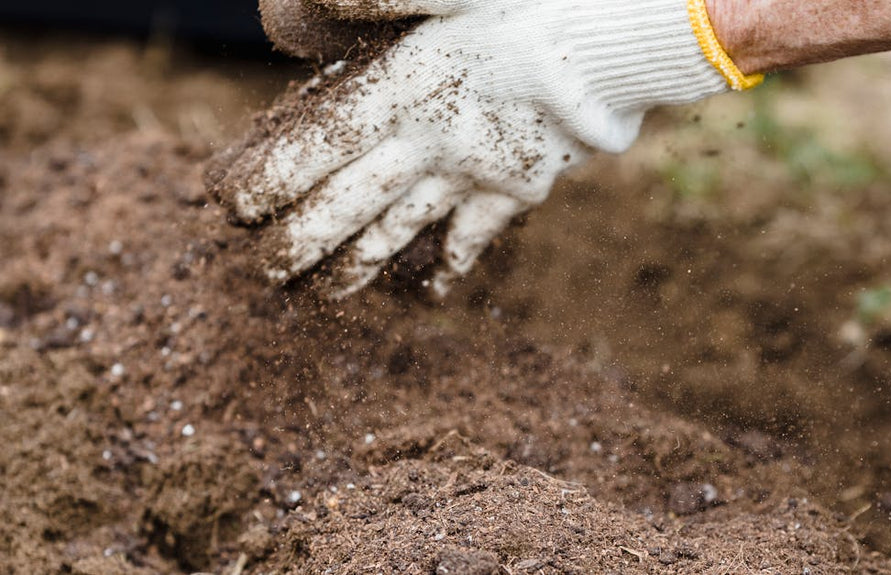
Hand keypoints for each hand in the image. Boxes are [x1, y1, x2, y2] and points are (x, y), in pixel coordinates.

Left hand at [209, 0, 743, 298]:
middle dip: (302, 245)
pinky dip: (449, 267)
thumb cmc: (533, 2)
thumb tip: (287, 22)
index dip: (272, 183)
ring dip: (359, 267)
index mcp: (404, 89)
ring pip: (403, 232)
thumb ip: (368, 1)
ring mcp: (475, 173)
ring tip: (323, 297)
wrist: (622, 41)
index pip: (319, 148)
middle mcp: (430, 143)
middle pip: (351, 208)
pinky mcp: (518, 188)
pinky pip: (474, 237)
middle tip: (265, 276)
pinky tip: (429, 292)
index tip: (234, 211)